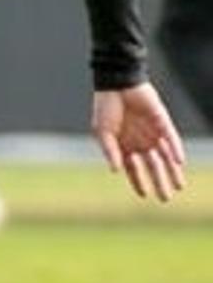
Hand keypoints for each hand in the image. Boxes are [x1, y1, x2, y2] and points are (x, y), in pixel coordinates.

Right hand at [92, 84, 186, 200]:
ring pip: (166, 156)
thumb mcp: (102, 132)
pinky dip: (175, 150)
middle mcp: (140, 141)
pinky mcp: (162, 121)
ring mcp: (152, 132)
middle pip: (153, 166)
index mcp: (124, 145)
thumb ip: (110, 151)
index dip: (138, 182)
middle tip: (166, 199)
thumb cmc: (106, 107)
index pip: (133, 168)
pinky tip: (179, 162)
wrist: (117, 83)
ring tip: (179, 186)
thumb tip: (116, 171)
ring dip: (172, 172)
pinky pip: (171, 138)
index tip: (145, 196)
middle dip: (159, 182)